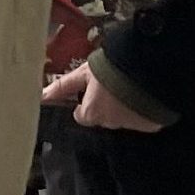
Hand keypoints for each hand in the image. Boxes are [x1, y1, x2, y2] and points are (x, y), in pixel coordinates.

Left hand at [43, 62, 164, 131]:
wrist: (149, 69)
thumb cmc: (112, 69)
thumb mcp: (83, 74)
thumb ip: (63, 87)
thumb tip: (41, 95)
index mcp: (91, 114)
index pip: (82, 116)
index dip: (86, 104)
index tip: (93, 92)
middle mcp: (110, 124)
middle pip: (103, 117)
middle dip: (106, 105)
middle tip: (113, 86)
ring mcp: (132, 126)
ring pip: (124, 118)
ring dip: (126, 108)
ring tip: (131, 88)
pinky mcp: (152, 124)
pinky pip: (145, 119)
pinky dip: (144, 111)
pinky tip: (145, 95)